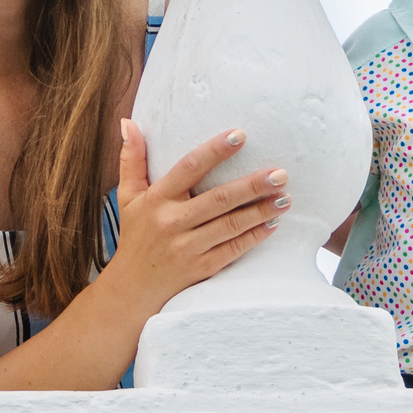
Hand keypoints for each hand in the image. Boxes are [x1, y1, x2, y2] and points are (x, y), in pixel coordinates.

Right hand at [106, 120, 288, 311]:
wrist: (131, 290)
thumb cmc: (135, 236)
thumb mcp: (127, 197)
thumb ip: (131, 159)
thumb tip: (128, 122)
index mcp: (156, 199)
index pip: (189, 168)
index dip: (215, 151)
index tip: (240, 135)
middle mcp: (171, 222)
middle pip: (219, 199)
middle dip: (253, 185)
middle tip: (281, 173)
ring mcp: (187, 247)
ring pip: (230, 225)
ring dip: (260, 211)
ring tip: (285, 197)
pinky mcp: (200, 268)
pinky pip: (232, 250)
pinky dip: (254, 237)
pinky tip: (273, 224)